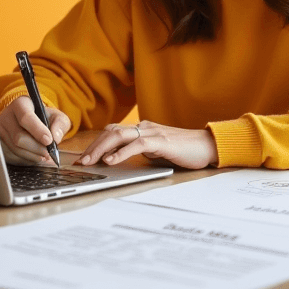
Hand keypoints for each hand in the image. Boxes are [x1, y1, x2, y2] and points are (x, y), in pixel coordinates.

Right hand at [0, 96, 70, 164]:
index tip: (49, 140)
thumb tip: (55, 138)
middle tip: (49, 152)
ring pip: (15, 148)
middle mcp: (6, 116)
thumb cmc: (44, 117)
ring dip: (32, 155)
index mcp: (20, 104)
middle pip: (19, 137)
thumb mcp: (56, 116)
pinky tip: (36, 156)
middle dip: (36, 147)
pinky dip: (27, 158)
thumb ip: (60, 124)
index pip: (25, 117)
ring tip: (45, 156)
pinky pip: (12, 154)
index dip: (37, 130)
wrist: (32, 120)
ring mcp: (0, 130)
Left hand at [77, 121, 218, 169]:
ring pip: (120, 135)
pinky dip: (122, 152)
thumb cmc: (184, 150)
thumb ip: (141, 151)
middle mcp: (144, 127)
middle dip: (94, 147)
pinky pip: (137, 144)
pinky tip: (112, 161)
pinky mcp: (161, 141)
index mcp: (142, 129)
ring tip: (90, 161)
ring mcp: (152, 132)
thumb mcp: (156, 151)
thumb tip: (121, 158)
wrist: (207, 146)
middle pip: (111, 132)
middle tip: (81, 161)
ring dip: (102, 149)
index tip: (84, 157)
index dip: (96, 143)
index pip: (113, 132)